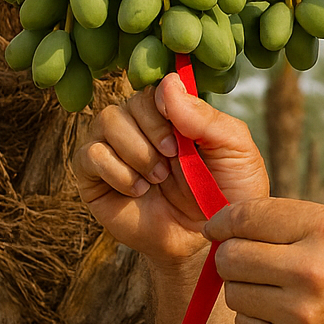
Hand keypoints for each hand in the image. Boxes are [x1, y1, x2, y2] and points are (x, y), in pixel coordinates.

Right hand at [72, 74, 268, 264]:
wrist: (206, 242)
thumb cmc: (225, 193)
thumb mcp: (234, 150)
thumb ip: (206, 117)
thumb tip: (168, 82)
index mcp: (173, 112)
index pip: (156, 85)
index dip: (165, 103)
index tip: (182, 134)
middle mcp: (139, 124)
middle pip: (130, 101)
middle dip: (154, 131)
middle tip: (174, 158)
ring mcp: (113, 148)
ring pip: (106, 121)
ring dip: (138, 152)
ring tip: (158, 178)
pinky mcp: (93, 177)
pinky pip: (90, 154)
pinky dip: (118, 172)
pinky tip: (139, 190)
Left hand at [207, 199, 323, 323]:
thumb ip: (289, 221)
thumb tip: (224, 223)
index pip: (249, 217)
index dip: (223, 221)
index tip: (216, 227)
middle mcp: (313, 271)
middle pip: (231, 257)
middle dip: (231, 256)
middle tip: (246, 260)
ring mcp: (301, 316)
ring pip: (233, 293)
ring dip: (245, 290)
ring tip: (276, 290)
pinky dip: (255, 320)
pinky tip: (282, 316)